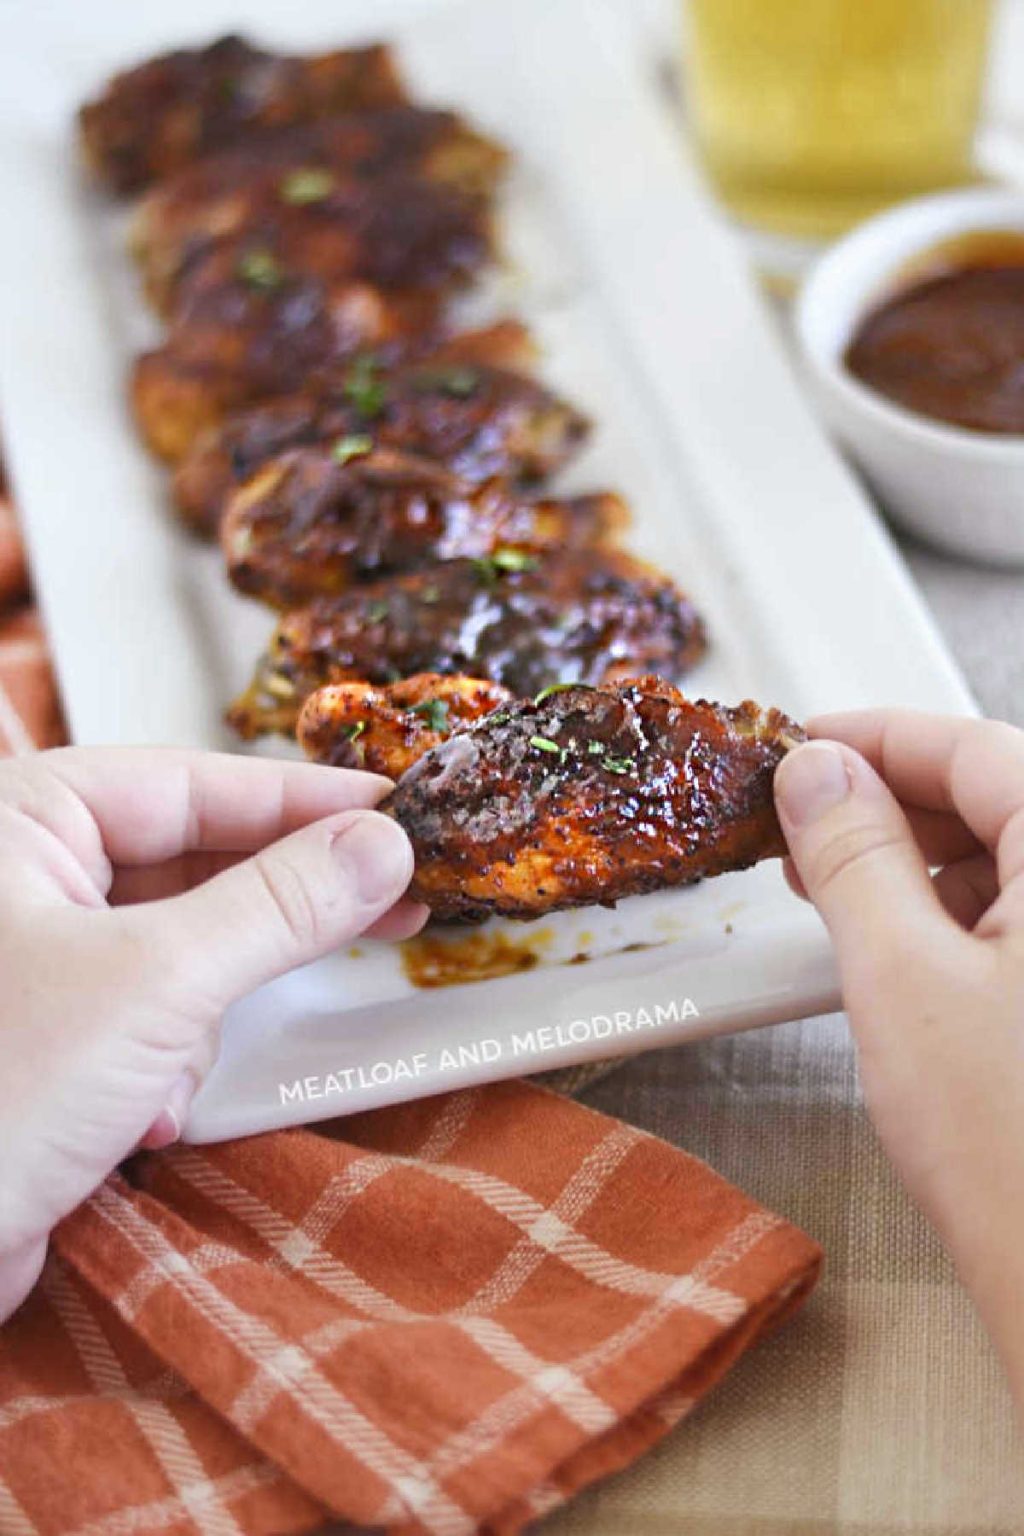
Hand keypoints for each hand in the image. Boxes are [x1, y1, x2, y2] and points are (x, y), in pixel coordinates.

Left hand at [0, 746, 425, 1320]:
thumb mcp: (155, 985)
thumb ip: (278, 906)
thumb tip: (381, 845)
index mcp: (23, 819)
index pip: (196, 782)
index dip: (307, 799)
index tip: (397, 810)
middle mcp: (24, 873)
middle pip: (194, 858)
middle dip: (269, 913)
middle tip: (392, 902)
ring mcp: (35, 955)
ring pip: (181, 946)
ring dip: (198, 1017)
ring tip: (174, 1073)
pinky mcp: (48, 1033)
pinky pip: (151, 1013)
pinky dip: (163, 1065)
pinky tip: (136, 1117)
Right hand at [774, 711, 1023, 1415]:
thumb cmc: (1018, 1153)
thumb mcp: (903, 978)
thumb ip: (854, 855)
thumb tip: (817, 771)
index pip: (977, 747)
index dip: (876, 736)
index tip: (801, 744)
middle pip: (998, 796)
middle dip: (890, 799)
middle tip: (799, 821)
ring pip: (1008, 857)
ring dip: (916, 857)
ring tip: (829, 881)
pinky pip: (1020, 916)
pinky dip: (948, 912)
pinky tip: (889, 937)